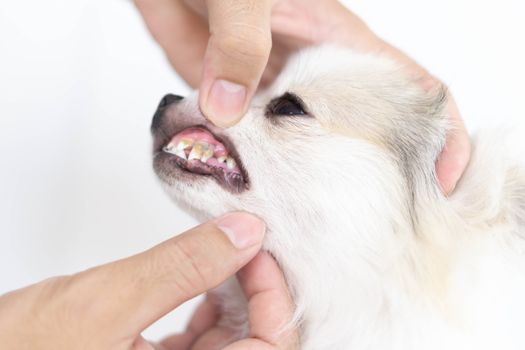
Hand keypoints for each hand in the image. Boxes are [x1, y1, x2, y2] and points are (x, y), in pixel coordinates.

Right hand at [0, 212, 297, 349]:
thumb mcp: (106, 302)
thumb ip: (182, 267)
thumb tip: (244, 233)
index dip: (275, 299)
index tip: (259, 251)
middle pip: (254, 345)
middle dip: (253, 292)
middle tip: (240, 245)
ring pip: (228, 344)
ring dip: (231, 298)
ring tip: (218, 257)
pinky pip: (199, 346)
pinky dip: (205, 309)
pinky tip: (197, 281)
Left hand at [135, 0, 468, 193]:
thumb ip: (241, 43)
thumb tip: (229, 110)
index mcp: (336, 43)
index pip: (407, 88)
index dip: (438, 132)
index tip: (443, 182)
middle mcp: (308, 75)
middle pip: (356, 133)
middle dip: (370, 175)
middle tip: (371, 224)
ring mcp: (270, 92)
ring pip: (299, 146)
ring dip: (303, 180)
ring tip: (310, 223)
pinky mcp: (233, 103)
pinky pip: (247, 144)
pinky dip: (247, 169)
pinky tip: (245, 194)